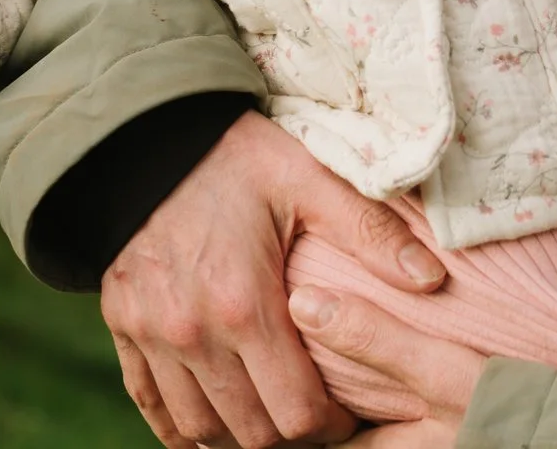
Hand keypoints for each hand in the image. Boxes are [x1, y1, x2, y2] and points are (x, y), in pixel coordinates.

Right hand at [102, 109, 449, 448]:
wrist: (145, 137)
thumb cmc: (235, 157)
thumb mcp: (309, 179)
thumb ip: (372, 233)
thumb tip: (433, 280)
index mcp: (245, 304)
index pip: (297, 412)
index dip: (331, 426)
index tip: (349, 412)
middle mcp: (192, 333)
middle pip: (251, 433)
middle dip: (292, 436)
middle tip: (317, 418)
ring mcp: (151, 336)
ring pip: (199, 430)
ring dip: (239, 436)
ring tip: (272, 418)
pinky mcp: (123, 329)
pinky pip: (149, 405)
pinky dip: (182, 426)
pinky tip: (213, 421)